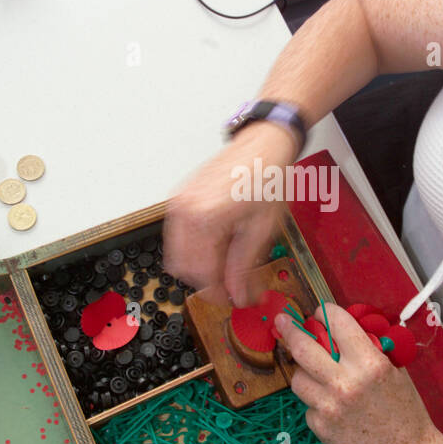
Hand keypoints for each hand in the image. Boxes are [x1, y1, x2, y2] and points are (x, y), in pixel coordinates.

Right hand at [164, 122, 297, 305]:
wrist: (263, 144)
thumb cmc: (266, 176)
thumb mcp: (262, 228)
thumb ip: (245, 266)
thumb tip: (239, 294)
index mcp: (206, 218)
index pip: (202, 274)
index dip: (219, 292)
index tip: (233, 298)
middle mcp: (185, 210)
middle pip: (185, 268)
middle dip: (207, 281)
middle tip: (230, 285)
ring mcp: (178, 202)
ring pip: (176, 254)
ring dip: (198, 266)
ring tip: (224, 265)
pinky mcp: (179, 198)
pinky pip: (176, 236)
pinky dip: (192, 248)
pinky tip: (214, 246)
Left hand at [275, 303, 433, 443]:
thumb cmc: (406, 412)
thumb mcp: (395, 372)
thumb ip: (369, 350)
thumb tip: (342, 331)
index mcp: (370, 364)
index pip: (337, 323)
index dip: (325, 312)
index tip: (320, 311)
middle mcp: (345, 383)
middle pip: (303, 348)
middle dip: (290, 330)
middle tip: (283, 323)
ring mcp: (329, 407)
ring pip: (298, 378)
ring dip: (305, 372)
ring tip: (320, 376)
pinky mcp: (320, 428)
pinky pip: (308, 405)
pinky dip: (317, 402)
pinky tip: (334, 408)